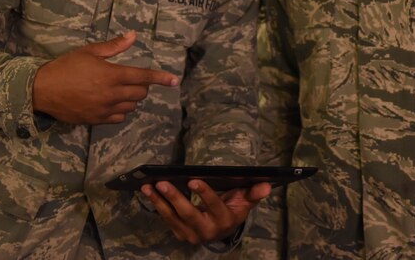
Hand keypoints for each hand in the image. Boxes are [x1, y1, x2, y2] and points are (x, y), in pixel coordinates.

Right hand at [32, 31, 178, 123]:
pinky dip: (121, 111)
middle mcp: (112, 94)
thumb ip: (114, 46)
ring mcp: (105, 109)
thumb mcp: (89, 51)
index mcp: (112, 75)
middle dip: (142, 86)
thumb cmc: (66, 66)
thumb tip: (133, 36)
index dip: (161, 78)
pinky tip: (113, 103)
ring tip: (122, 90)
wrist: (42, 90)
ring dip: (132, 99)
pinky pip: (119, 118)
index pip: (143, 77)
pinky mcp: (96, 120)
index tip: (174, 80)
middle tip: (133, 78)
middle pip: (140, 93)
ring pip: (131, 107)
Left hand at [142, 179, 271, 244]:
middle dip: (174, 198)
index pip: (213, 206)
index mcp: (224, 221)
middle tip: (162, 182)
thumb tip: (267, 185)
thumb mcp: (245, 202)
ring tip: (148, 186)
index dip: (204, 194)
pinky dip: (156, 205)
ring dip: (159, 201)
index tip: (193, 180)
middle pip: (188, 214)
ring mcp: (191, 234)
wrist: (222, 231)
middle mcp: (206, 231)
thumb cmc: (233, 209)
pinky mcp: (180, 234)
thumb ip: (253, 193)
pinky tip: (148, 192)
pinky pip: (166, 219)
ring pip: (172, 217)